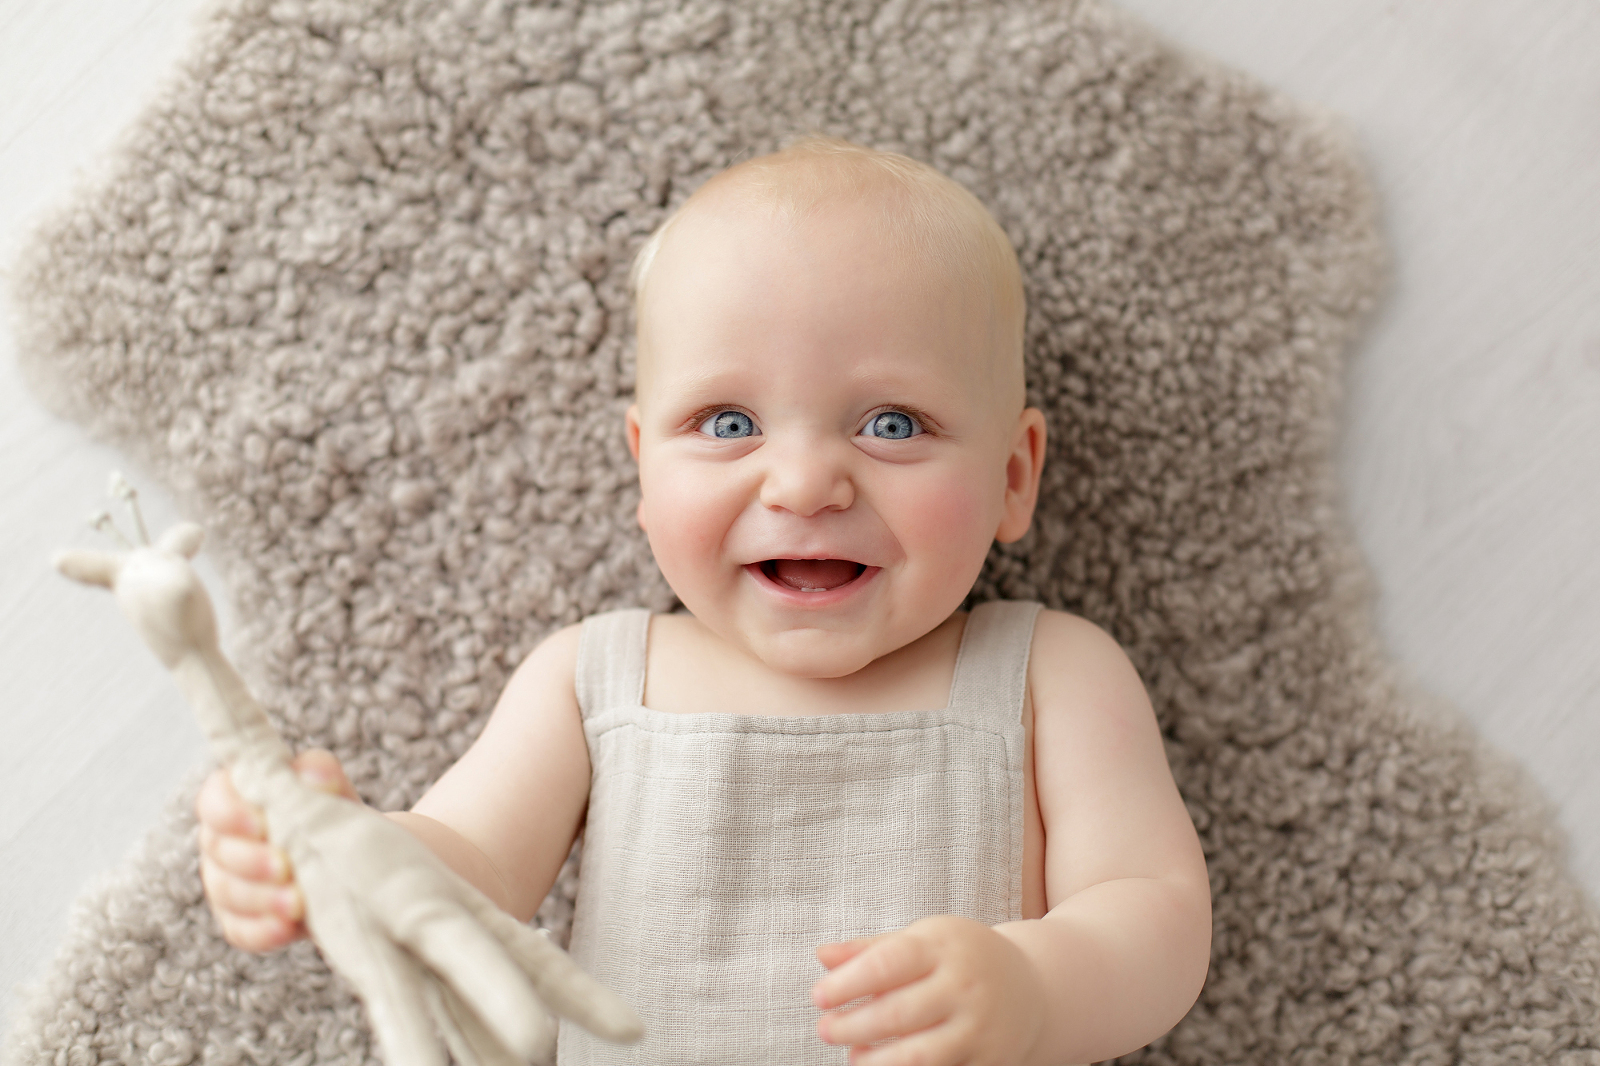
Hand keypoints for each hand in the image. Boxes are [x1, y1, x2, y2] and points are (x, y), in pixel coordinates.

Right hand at [196, 749, 356, 951]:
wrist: (358, 864)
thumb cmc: (335, 817)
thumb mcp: (333, 791)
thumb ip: (320, 775)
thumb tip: (311, 774)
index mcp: (239, 798)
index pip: (213, 799)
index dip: (229, 812)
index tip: (261, 825)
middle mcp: (224, 839)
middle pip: (216, 849)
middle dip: (250, 860)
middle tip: (285, 867)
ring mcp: (228, 882)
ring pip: (224, 891)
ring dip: (260, 898)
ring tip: (298, 902)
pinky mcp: (241, 920)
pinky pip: (239, 929)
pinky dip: (262, 930)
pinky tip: (287, 929)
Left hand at [812, 915, 1045, 1065]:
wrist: (1033, 988)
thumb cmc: (962, 959)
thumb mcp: (923, 940)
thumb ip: (871, 949)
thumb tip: (822, 955)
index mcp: (944, 946)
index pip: (888, 963)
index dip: (848, 982)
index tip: (818, 996)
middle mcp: (965, 985)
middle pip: (899, 1013)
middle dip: (854, 1026)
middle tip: (825, 1029)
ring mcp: (979, 1026)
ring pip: (919, 1055)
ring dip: (877, 1062)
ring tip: (854, 1057)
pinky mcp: (989, 1060)